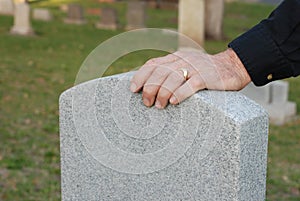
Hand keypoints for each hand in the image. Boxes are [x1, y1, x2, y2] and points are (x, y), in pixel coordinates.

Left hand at [130, 48, 250, 108]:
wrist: (232, 66)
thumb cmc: (204, 71)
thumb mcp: (186, 66)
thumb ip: (170, 72)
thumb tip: (150, 87)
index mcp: (175, 57)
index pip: (153, 64)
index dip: (140, 76)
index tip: (133, 89)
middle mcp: (183, 60)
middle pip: (160, 72)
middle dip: (149, 88)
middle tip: (147, 102)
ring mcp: (195, 67)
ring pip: (173, 78)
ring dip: (162, 93)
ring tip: (158, 106)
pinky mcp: (207, 77)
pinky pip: (191, 84)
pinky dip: (180, 93)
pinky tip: (174, 102)